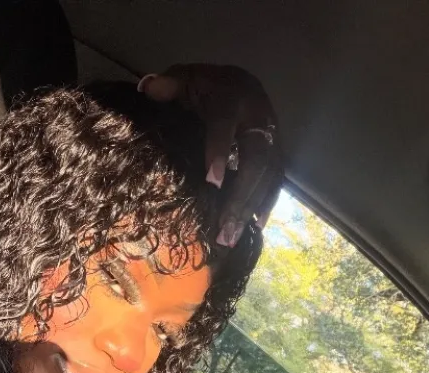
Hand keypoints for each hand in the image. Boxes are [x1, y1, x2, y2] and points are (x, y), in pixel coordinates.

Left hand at [138, 64, 282, 247]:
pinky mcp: (278, 150)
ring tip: (231, 236)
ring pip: (270, 173)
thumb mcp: (185, 79)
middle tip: (223, 227)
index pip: (225, 125)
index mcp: (232, 97)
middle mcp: (258, 118)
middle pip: (257, 158)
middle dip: (241, 194)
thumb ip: (169, 85)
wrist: (238, 82)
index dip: (219, 151)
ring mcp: (272, 136)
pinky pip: (277, 179)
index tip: (212, 182)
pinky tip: (253, 226)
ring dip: (252, 206)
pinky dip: (266, 203)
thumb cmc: (204, 86)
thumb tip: (151, 88)